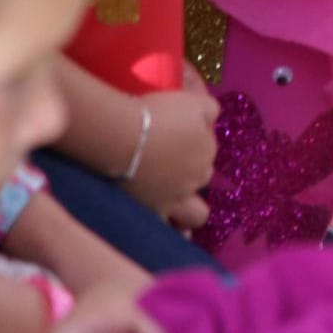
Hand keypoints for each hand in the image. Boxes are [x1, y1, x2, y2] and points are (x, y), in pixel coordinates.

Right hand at [124, 64, 218, 226]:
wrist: (119, 137)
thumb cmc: (155, 115)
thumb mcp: (190, 102)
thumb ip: (207, 108)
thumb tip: (213, 111)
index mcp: (207, 150)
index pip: (206, 148)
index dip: (192, 142)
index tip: (172, 135)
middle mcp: (197, 178)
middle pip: (202, 178)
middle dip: (191, 173)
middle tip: (169, 164)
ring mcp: (176, 198)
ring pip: (196, 213)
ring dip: (191, 210)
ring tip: (180, 208)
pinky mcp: (153, 212)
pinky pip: (169, 230)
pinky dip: (171, 230)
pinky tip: (169, 228)